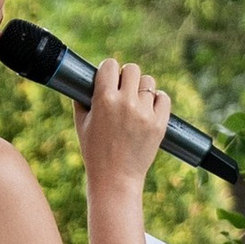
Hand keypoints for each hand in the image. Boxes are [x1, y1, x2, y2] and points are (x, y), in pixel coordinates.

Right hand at [75, 60, 171, 196]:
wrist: (115, 178)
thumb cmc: (95, 152)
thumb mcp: (81, 124)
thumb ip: (82, 100)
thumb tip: (84, 83)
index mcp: (104, 99)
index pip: (110, 65)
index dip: (109, 70)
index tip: (109, 77)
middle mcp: (126, 103)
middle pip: (132, 69)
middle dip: (126, 76)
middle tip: (124, 88)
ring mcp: (144, 113)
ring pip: (149, 82)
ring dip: (142, 88)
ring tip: (136, 101)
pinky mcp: (159, 124)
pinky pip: (163, 98)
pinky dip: (158, 100)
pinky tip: (150, 107)